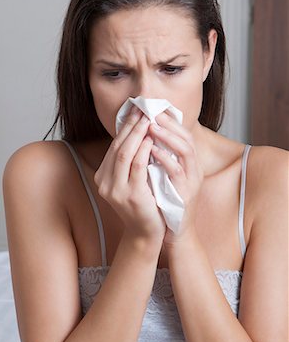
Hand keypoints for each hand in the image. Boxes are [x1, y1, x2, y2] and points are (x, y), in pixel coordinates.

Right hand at [94, 106, 165, 243]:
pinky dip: (143, 150)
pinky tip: (151, 139)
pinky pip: (136, 166)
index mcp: (104, 176)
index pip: (114, 146)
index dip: (125, 127)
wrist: (146, 233)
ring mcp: (115, 189)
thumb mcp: (133, 180)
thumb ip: (132, 161)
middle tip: (143, 109)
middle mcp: (105, 182)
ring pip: (124, 153)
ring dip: (137, 133)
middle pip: (117, 146)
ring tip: (148, 119)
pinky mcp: (131, 195)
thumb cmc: (144, 203)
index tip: (136, 111)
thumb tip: (141, 133)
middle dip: (131, 125)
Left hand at [148, 111, 203, 244]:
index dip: (171, 120)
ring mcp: (192, 182)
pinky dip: (165, 158)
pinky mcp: (186, 194)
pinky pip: (177, 171)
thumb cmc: (166, 203)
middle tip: (152, 112)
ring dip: (168, 136)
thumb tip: (146, 137)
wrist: (173, 233)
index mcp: (190, 164)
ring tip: (151, 125)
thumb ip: (161, 158)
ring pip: (185, 150)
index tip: (154, 109)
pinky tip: (151, 150)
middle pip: (187, 138)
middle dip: (169, 123)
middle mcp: (194, 169)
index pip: (184, 135)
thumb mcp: (165, 176)